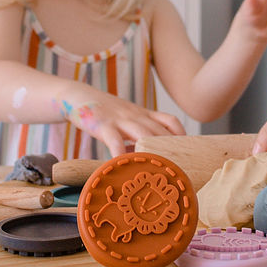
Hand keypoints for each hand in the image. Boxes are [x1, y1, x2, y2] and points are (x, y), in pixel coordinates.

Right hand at [54, 94, 184, 156]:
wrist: (76, 96)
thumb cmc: (104, 112)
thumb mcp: (126, 118)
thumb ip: (138, 134)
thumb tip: (150, 155)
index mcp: (142, 114)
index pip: (170, 120)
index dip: (182, 135)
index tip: (189, 151)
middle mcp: (135, 116)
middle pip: (160, 131)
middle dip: (172, 149)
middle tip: (181, 167)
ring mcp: (119, 119)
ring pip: (142, 134)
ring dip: (153, 151)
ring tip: (161, 170)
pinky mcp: (102, 124)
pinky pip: (114, 140)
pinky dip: (120, 153)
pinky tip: (123, 166)